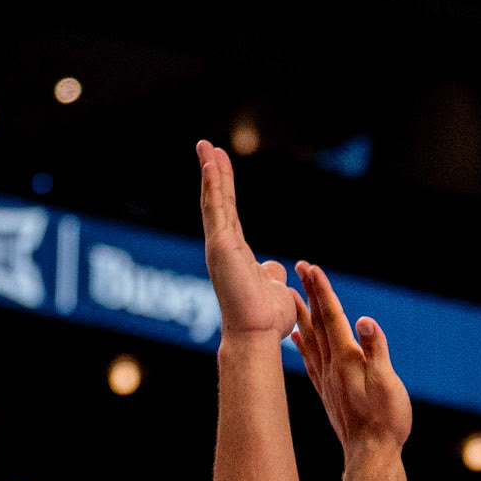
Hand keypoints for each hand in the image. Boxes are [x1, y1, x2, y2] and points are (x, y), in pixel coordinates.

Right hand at [198, 140, 296, 338]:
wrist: (258, 334)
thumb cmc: (267, 320)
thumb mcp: (274, 289)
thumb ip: (272, 275)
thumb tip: (275, 267)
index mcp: (236, 256)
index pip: (229, 215)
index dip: (224, 192)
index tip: (221, 170)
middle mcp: (224, 248)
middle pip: (217, 203)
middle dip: (213, 174)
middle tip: (207, 148)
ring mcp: (219, 246)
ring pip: (213, 201)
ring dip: (210, 172)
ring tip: (205, 146)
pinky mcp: (220, 246)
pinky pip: (216, 208)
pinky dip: (212, 184)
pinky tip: (211, 163)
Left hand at [292, 262, 411, 451]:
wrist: (371, 455)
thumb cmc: (386, 420)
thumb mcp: (388, 383)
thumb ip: (376, 351)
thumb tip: (365, 321)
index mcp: (347, 358)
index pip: (333, 317)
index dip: (322, 291)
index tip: (310, 267)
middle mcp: (332, 366)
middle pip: (318, 323)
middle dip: (309, 294)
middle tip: (298, 269)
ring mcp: (327, 379)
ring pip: (311, 339)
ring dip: (302, 315)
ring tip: (290, 296)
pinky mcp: (328, 392)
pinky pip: (310, 361)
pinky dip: (302, 345)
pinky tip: (296, 338)